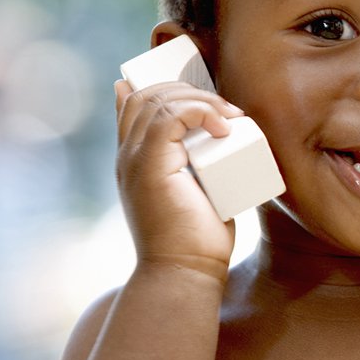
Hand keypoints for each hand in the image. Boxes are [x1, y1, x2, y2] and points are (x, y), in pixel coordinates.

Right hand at [115, 79, 243, 278]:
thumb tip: (221, 143)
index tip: (204, 97)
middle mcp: (128, 156)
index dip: (164, 86)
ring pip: (159, 101)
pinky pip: (169, 116)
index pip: (134, 104)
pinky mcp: (149, 166)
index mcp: (134, 160)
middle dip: (188, 90)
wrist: (185, 272)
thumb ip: (199, 169)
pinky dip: (199, 112)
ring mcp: (134, 160)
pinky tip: (223, 127)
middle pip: (146, 95)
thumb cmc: (196, 238)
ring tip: (231, 119)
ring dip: (201, 101)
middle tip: (225, 111)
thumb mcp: (198, 194)